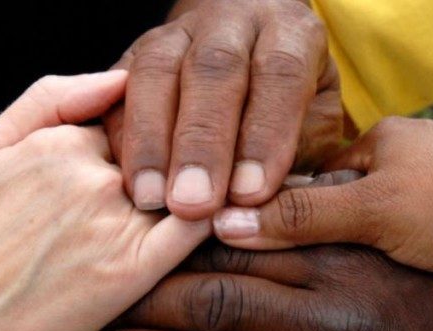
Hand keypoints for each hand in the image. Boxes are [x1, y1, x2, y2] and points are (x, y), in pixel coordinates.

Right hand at [0, 71, 209, 330]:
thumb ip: (51, 100)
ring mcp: (112, 223)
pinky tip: (214, 225)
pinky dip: (211, 217)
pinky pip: (194, 228)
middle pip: (162, 153)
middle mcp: (91, 177)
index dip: (145, 142)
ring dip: (194, 190)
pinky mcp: (133, 271)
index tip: (143, 165)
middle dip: (168, 166)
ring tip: (196, 207)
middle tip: (165, 194)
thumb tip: (121, 77)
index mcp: (61, 142)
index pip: (135, 120)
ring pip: (182, 185)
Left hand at [94, 244, 432, 330]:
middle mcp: (341, 318)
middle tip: (103, 300)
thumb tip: (275, 207)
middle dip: (154, 303)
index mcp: (353, 262)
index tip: (142, 246)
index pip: (245, 248)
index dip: (184, 249)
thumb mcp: (414, 247)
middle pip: (222, 303)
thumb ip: (343, 230)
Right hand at [104, 0, 341, 218]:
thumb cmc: (295, 112)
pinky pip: (115, 89)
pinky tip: (127, 183)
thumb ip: (299, 156)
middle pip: (213, 70)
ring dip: (151, 143)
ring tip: (152, 200)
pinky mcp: (133, 55)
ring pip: (156, 73)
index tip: (250, 194)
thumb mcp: (316, 128)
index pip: (280, 73)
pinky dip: (120, 138)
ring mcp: (177, 33)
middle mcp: (233, 23)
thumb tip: (263, 205)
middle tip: (194, 204)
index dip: (264, 136)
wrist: (252, 68)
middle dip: (202, 143)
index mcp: (291, 33)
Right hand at [211, 117, 432, 281]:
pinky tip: (403, 288)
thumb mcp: (372, 214)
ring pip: (382, 227)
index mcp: (382, 139)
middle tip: (308, 283)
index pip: (310, 177)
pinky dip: (405, 264)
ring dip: (368, 257)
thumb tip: (226, 222)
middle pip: (344, 203)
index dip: (284, 215)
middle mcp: (410, 155)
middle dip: (328, 240)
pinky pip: (417, 242)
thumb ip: (301, 219)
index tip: (260, 255)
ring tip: (356, 293)